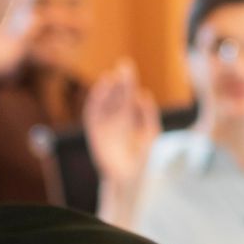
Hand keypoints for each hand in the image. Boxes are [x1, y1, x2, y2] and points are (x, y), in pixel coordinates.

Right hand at [83, 60, 159, 191]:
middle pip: (116, 96)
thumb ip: (148, 114)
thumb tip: (143, 94)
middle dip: (120, 81)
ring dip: (108, 88)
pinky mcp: (94, 133)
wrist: (128, 178)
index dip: (127, 82)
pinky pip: (92, 113)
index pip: (126, 96)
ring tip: (114, 76)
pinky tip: (102, 89)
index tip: (127, 68)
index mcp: (128, 119)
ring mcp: (104, 125)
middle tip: (123, 65)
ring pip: (105, 102)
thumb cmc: (141, 158)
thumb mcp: (150, 133)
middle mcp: (115, 120)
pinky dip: (95, 100)